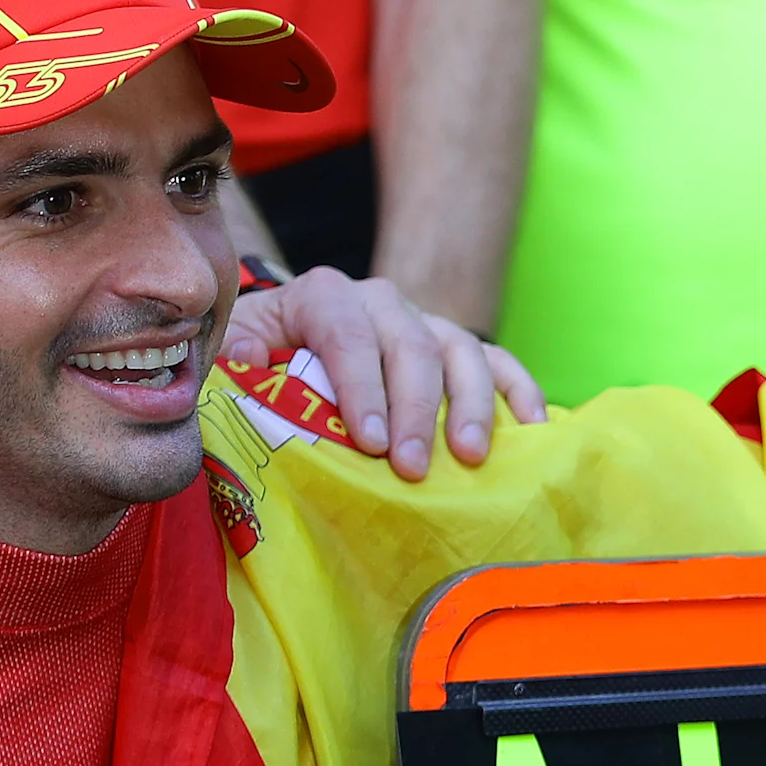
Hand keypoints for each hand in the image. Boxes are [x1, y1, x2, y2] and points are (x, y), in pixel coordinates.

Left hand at [221, 267, 544, 480]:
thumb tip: (246, 364)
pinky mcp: (456, 352)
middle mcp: (380, 302)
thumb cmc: (257, 368)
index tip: (368, 442)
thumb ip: (233, 361)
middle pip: (409, 345)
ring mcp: (425, 324)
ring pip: (460, 350)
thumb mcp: (234, 357)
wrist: (283, 357)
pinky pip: (499, 363)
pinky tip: (532, 431)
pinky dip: (521, 393)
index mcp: (322, 297)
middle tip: (411, 468)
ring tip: (471, 457)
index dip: (361, 387)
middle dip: (415, 409)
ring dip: (471, 404)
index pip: (346, 333)